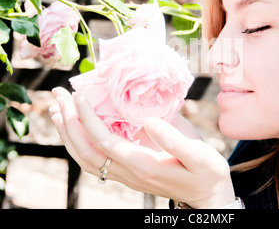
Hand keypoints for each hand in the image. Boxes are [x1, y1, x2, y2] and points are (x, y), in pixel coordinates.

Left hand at [50, 87, 234, 207]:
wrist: (207, 196)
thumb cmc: (206, 173)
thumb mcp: (198, 154)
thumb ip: (173, 138)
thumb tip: (148, 120)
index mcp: (143, 165)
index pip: (104, 142)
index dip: (88, 119)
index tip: (79, 95)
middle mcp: (128, 173)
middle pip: (86, 151)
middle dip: (69, 123)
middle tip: (58, 95)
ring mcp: (126, 176)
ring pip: (86, 159)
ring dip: (69, 135)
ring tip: (58, 110)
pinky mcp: (128, 173)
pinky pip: (95, 161)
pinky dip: (79, 144)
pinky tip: (78, 130)